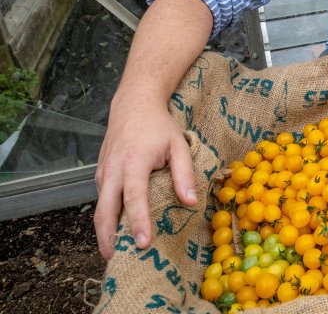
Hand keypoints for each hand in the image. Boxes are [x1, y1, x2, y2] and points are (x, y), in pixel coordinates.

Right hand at [94, 98, 196, 258]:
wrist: (133, 105)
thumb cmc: (159, 126)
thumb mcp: (179, 145)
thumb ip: (185, 174)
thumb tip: (190, 202)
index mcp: (134, 162)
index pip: (134, 197)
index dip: (138, 221)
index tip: (142, 243)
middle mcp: (113, 170)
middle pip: (105, 211)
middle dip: (109, 238)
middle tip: (119, 260)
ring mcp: (103, 173)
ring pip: (100, 209)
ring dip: (105, 232)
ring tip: (117, 254)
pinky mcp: (100, 175)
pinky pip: (101, 201)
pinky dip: (106, 219)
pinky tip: (117, 231)